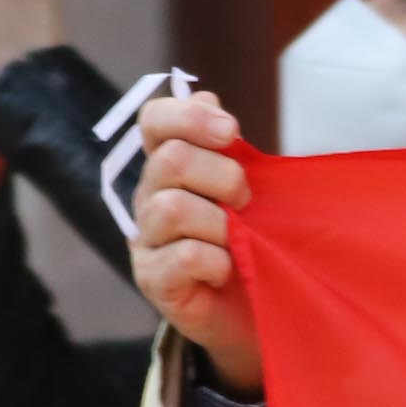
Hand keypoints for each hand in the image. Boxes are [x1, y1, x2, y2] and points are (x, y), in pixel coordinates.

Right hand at [129, 87, 264, 393]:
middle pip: (169, 160)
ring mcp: (146, 240)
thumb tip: (207, 95)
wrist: (259, 310)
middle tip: (247, 200)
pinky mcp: (154, 281)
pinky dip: (216, 261)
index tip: (232, 132)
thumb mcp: (250, 188)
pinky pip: (183, 257)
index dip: (189, 116)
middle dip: (222, 175)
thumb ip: (228, 146)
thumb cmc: (255, 241)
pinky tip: (228, 269)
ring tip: (238, 238)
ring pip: (172, 208)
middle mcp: (149, 197)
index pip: (154, 120)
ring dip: (219, 221)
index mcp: (169, 165)